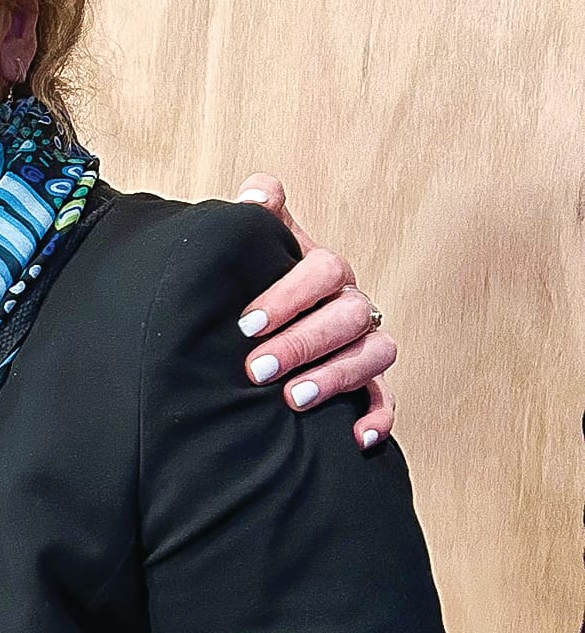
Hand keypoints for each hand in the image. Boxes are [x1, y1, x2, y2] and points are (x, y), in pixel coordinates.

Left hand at [232, 174, 395, 449]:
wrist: (259, 330)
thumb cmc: (256, 285)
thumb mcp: (255, 251)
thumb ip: (258, 218)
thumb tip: (258, 193)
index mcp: (325, 272)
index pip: (323, 271)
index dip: (288, 296)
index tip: (245, 324)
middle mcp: (351, 305)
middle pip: (348, 316)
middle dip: (302, 343)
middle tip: (257, 368)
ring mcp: (363, 344)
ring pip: (373, 355)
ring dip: (336, 377)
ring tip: (292, 400)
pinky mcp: (368, 385)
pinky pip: (386, 400)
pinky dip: (378, 418)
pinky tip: (358, 438)